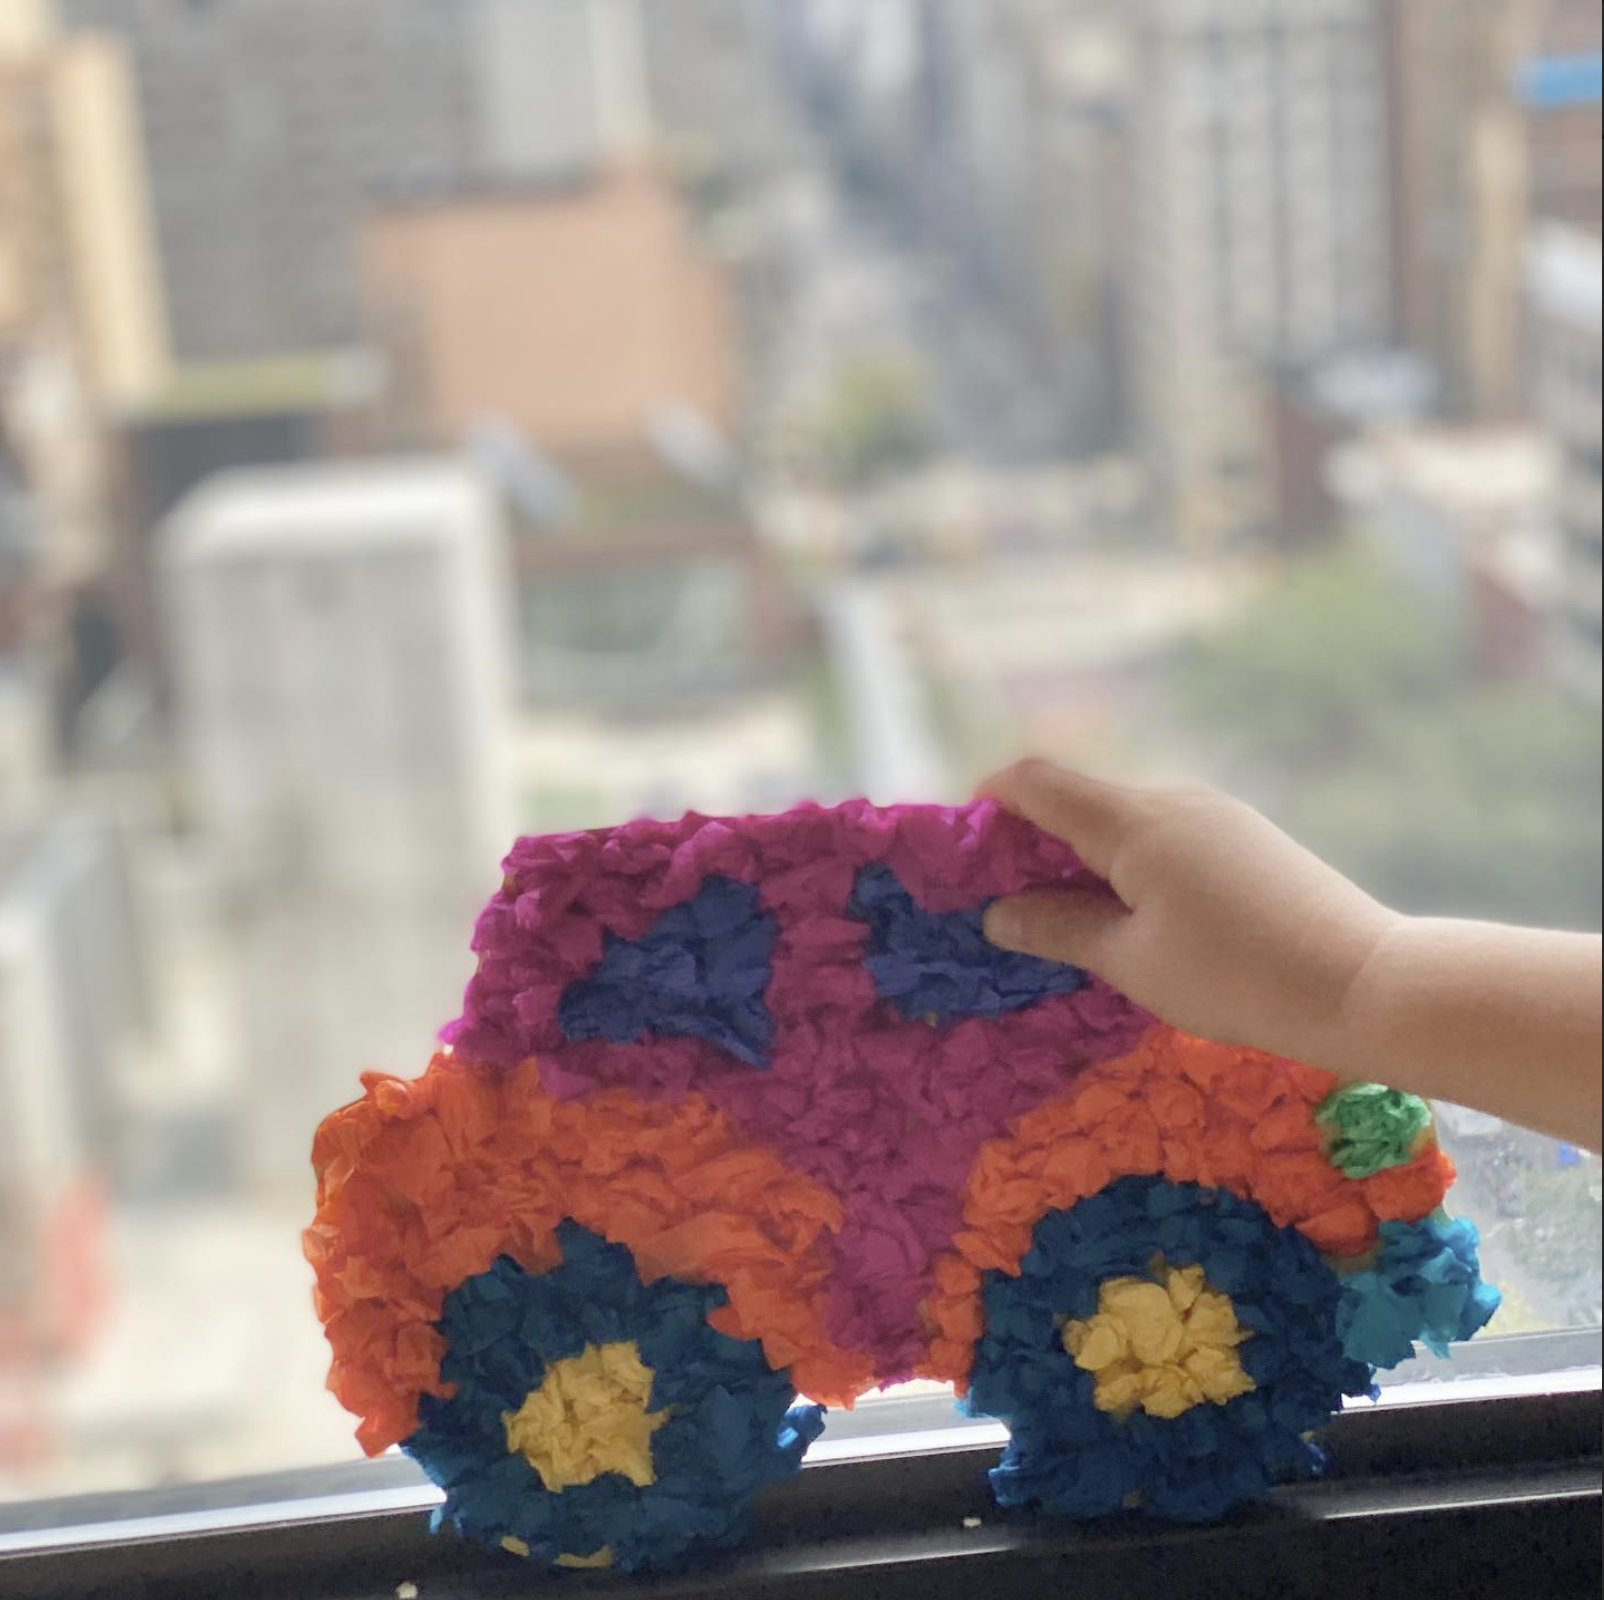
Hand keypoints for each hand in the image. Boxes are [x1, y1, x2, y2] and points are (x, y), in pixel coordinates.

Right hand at [979, 759, 1396, 1067]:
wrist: (1363, 983)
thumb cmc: (1234, 977)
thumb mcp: (1131, 962)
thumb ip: (1059, 928)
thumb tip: (999, 913)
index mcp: (1132, 820)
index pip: (1034, 780)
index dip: (987, 806)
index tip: (964, 857)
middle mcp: (1170, 799)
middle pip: (1076, 797)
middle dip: (1029, 842)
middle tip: (1008, 906)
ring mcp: (1213, 814)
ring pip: (1121, 818)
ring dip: (1081, 857)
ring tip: (1069, 923)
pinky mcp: (1242, 838)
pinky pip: (1161, 835)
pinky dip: (1126, 864)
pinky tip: (1133, 920)